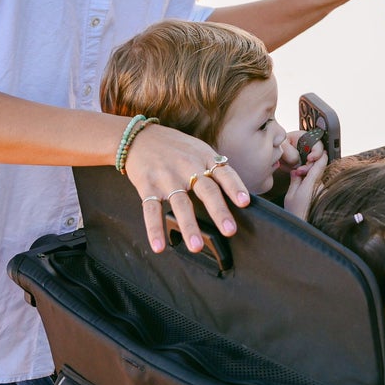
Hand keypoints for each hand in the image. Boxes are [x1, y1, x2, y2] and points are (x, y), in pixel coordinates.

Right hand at [124, 123, 249, 253]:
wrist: (139, 137)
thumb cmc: (175, 147)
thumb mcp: (199, 149)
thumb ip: (215, 168)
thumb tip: (237, 193)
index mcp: (204, 158)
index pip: (224, 173)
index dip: (235, 187)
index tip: (245, 202)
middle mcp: (187, 167)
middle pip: (206, 190)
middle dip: (219, 211)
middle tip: (229, 230)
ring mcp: (166, 177)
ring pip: (180, 204)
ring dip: (189, 226)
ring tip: (196, 246)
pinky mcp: (147, 186)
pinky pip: (151, 210)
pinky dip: (154, 229)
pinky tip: (159, 247)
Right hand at [281, 137, 328, 219]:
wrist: (304, 229)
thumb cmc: (295, 214)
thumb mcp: (290, 195)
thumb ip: (295, 180)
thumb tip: (297, 171)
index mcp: (311, 184)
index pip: (320, 165)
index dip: (321, 156)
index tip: (322, 151)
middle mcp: (320, 187)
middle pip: (318, 172)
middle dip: (310, 169)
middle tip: (298, 173)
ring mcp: (323, 193)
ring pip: (319, 180)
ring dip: (311, 179)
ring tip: (300, 187)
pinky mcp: (324, 198)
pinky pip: (319, 188)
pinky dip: (313, 187)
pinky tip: (306, 194)